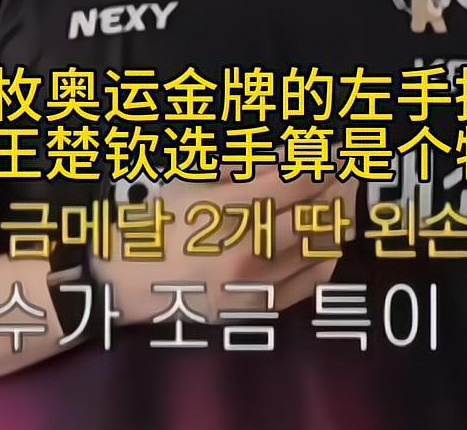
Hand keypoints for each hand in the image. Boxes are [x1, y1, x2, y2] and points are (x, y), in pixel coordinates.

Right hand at [86, 166, 360, 326]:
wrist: (125, 285)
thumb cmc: (157, 225)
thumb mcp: (195, 185)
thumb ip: (246, 173)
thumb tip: (293, 159)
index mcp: (223, 212)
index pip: (294, 184)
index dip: (321, 166)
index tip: (332, 155)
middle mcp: (244, 250)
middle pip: (316, 214)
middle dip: (335, 189)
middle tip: (342, 175)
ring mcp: (254, 285)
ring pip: (320, 247)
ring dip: (334, 220)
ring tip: (334, 203)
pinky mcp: (259, 310)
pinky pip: (312, 281)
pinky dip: (325, 255)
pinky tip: (321, 240)